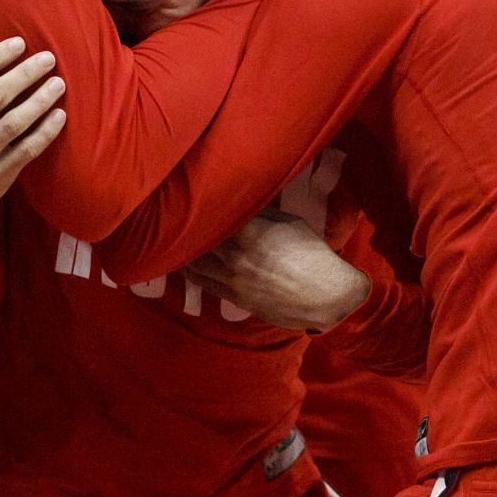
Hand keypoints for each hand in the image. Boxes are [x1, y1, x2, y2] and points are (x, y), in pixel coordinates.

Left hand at [184, 211, 371, 331]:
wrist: (326, 297)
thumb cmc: (313, 255)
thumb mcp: (291, 223)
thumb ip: (262, 214)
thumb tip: (243, 205)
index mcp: (249, 233)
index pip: (212, 216)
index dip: (198, 207)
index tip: (186, 198)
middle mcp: (235, 256)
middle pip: (196, 242)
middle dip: (183, 232)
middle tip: (170, 220)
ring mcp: (232, 280)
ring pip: (195, 265)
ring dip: (182, 254)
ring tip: (170, 243)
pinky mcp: (235, 298)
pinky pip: (205, 284)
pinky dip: (193, 272)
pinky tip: (186, 265)